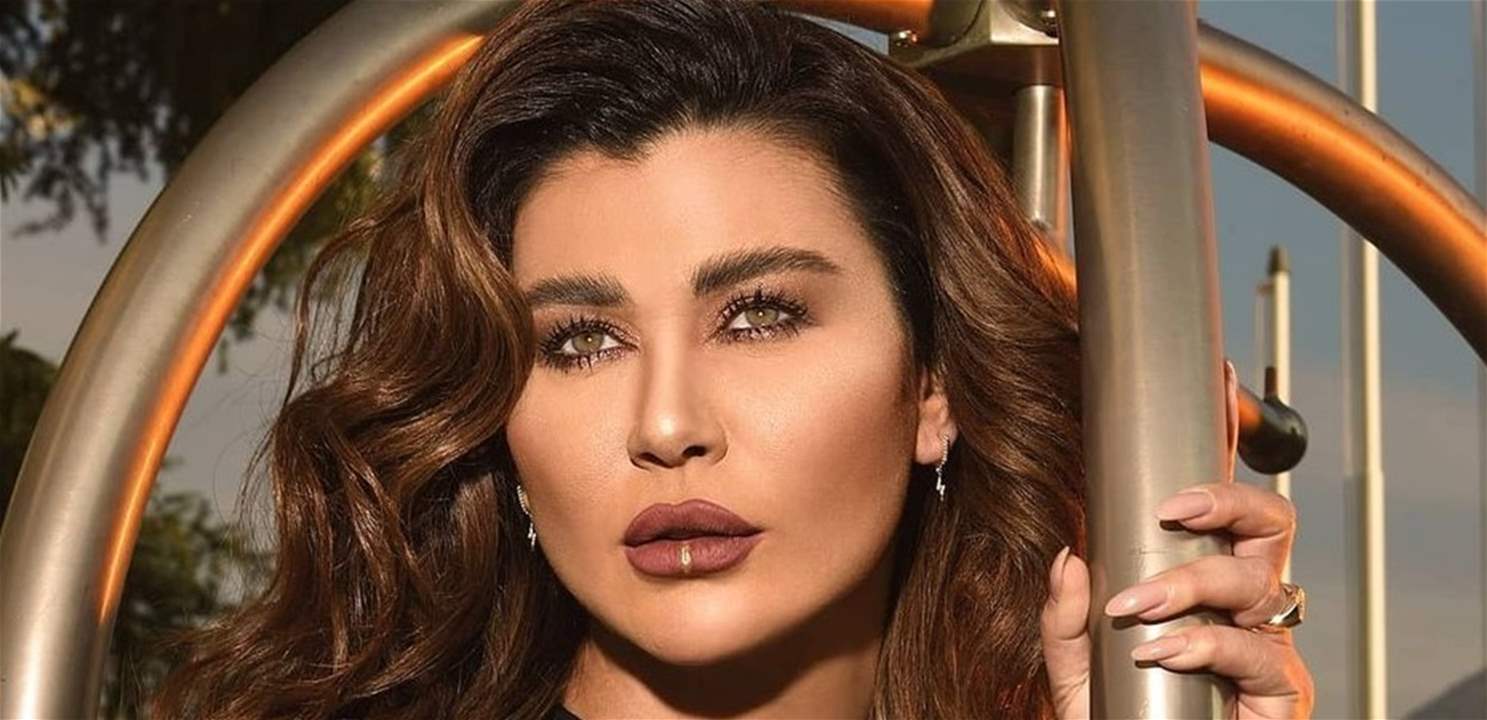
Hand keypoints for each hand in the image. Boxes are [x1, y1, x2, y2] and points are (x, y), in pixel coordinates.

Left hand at [1039, 360, 1314, 718]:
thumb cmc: (1116, 716)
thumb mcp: (1074, 664)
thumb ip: (1065, 615)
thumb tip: (1070, 557)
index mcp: (1204, 581)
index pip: (1221, 503)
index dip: (1224, 442)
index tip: (1212, 382)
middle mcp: (1245, 605)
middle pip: (1271, 522)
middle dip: (1225, 501)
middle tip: (1168, 511)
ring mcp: (1268, 646)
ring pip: (1260, 582)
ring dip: (1192, 584)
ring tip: (1137, 608)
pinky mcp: (1281, 696)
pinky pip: (1260, 653)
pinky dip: (1206, 645)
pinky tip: (1162, 651)